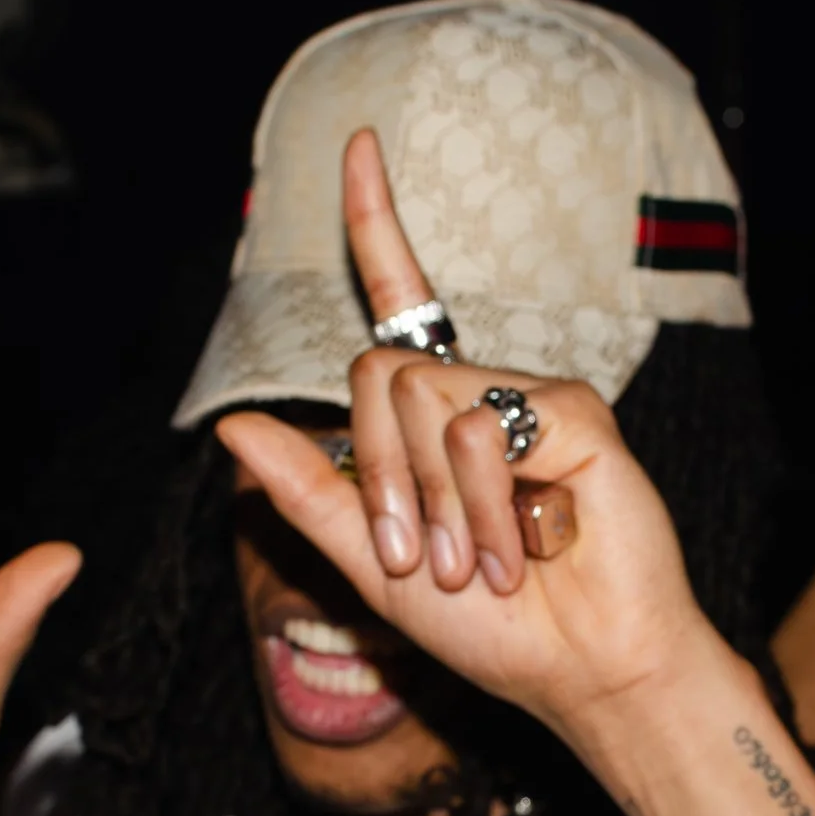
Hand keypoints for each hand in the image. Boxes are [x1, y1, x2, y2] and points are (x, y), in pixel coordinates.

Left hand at [217, 130, 725, 735]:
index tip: (360, 145)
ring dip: (439, 506)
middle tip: (434, 561)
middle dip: (384, 483)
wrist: (582, 671)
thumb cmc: (493, 630)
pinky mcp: (575, 412)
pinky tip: (535, 543)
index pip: (402, 306)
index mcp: (440, 421)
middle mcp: (485, 394)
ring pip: (419, 402)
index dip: (377, 225)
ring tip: (493, 562)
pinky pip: (481, 428)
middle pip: (374, 378)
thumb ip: (311, 494)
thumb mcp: (374, 568)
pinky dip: (487, 501)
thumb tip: (232, 426)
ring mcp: (533, 396)